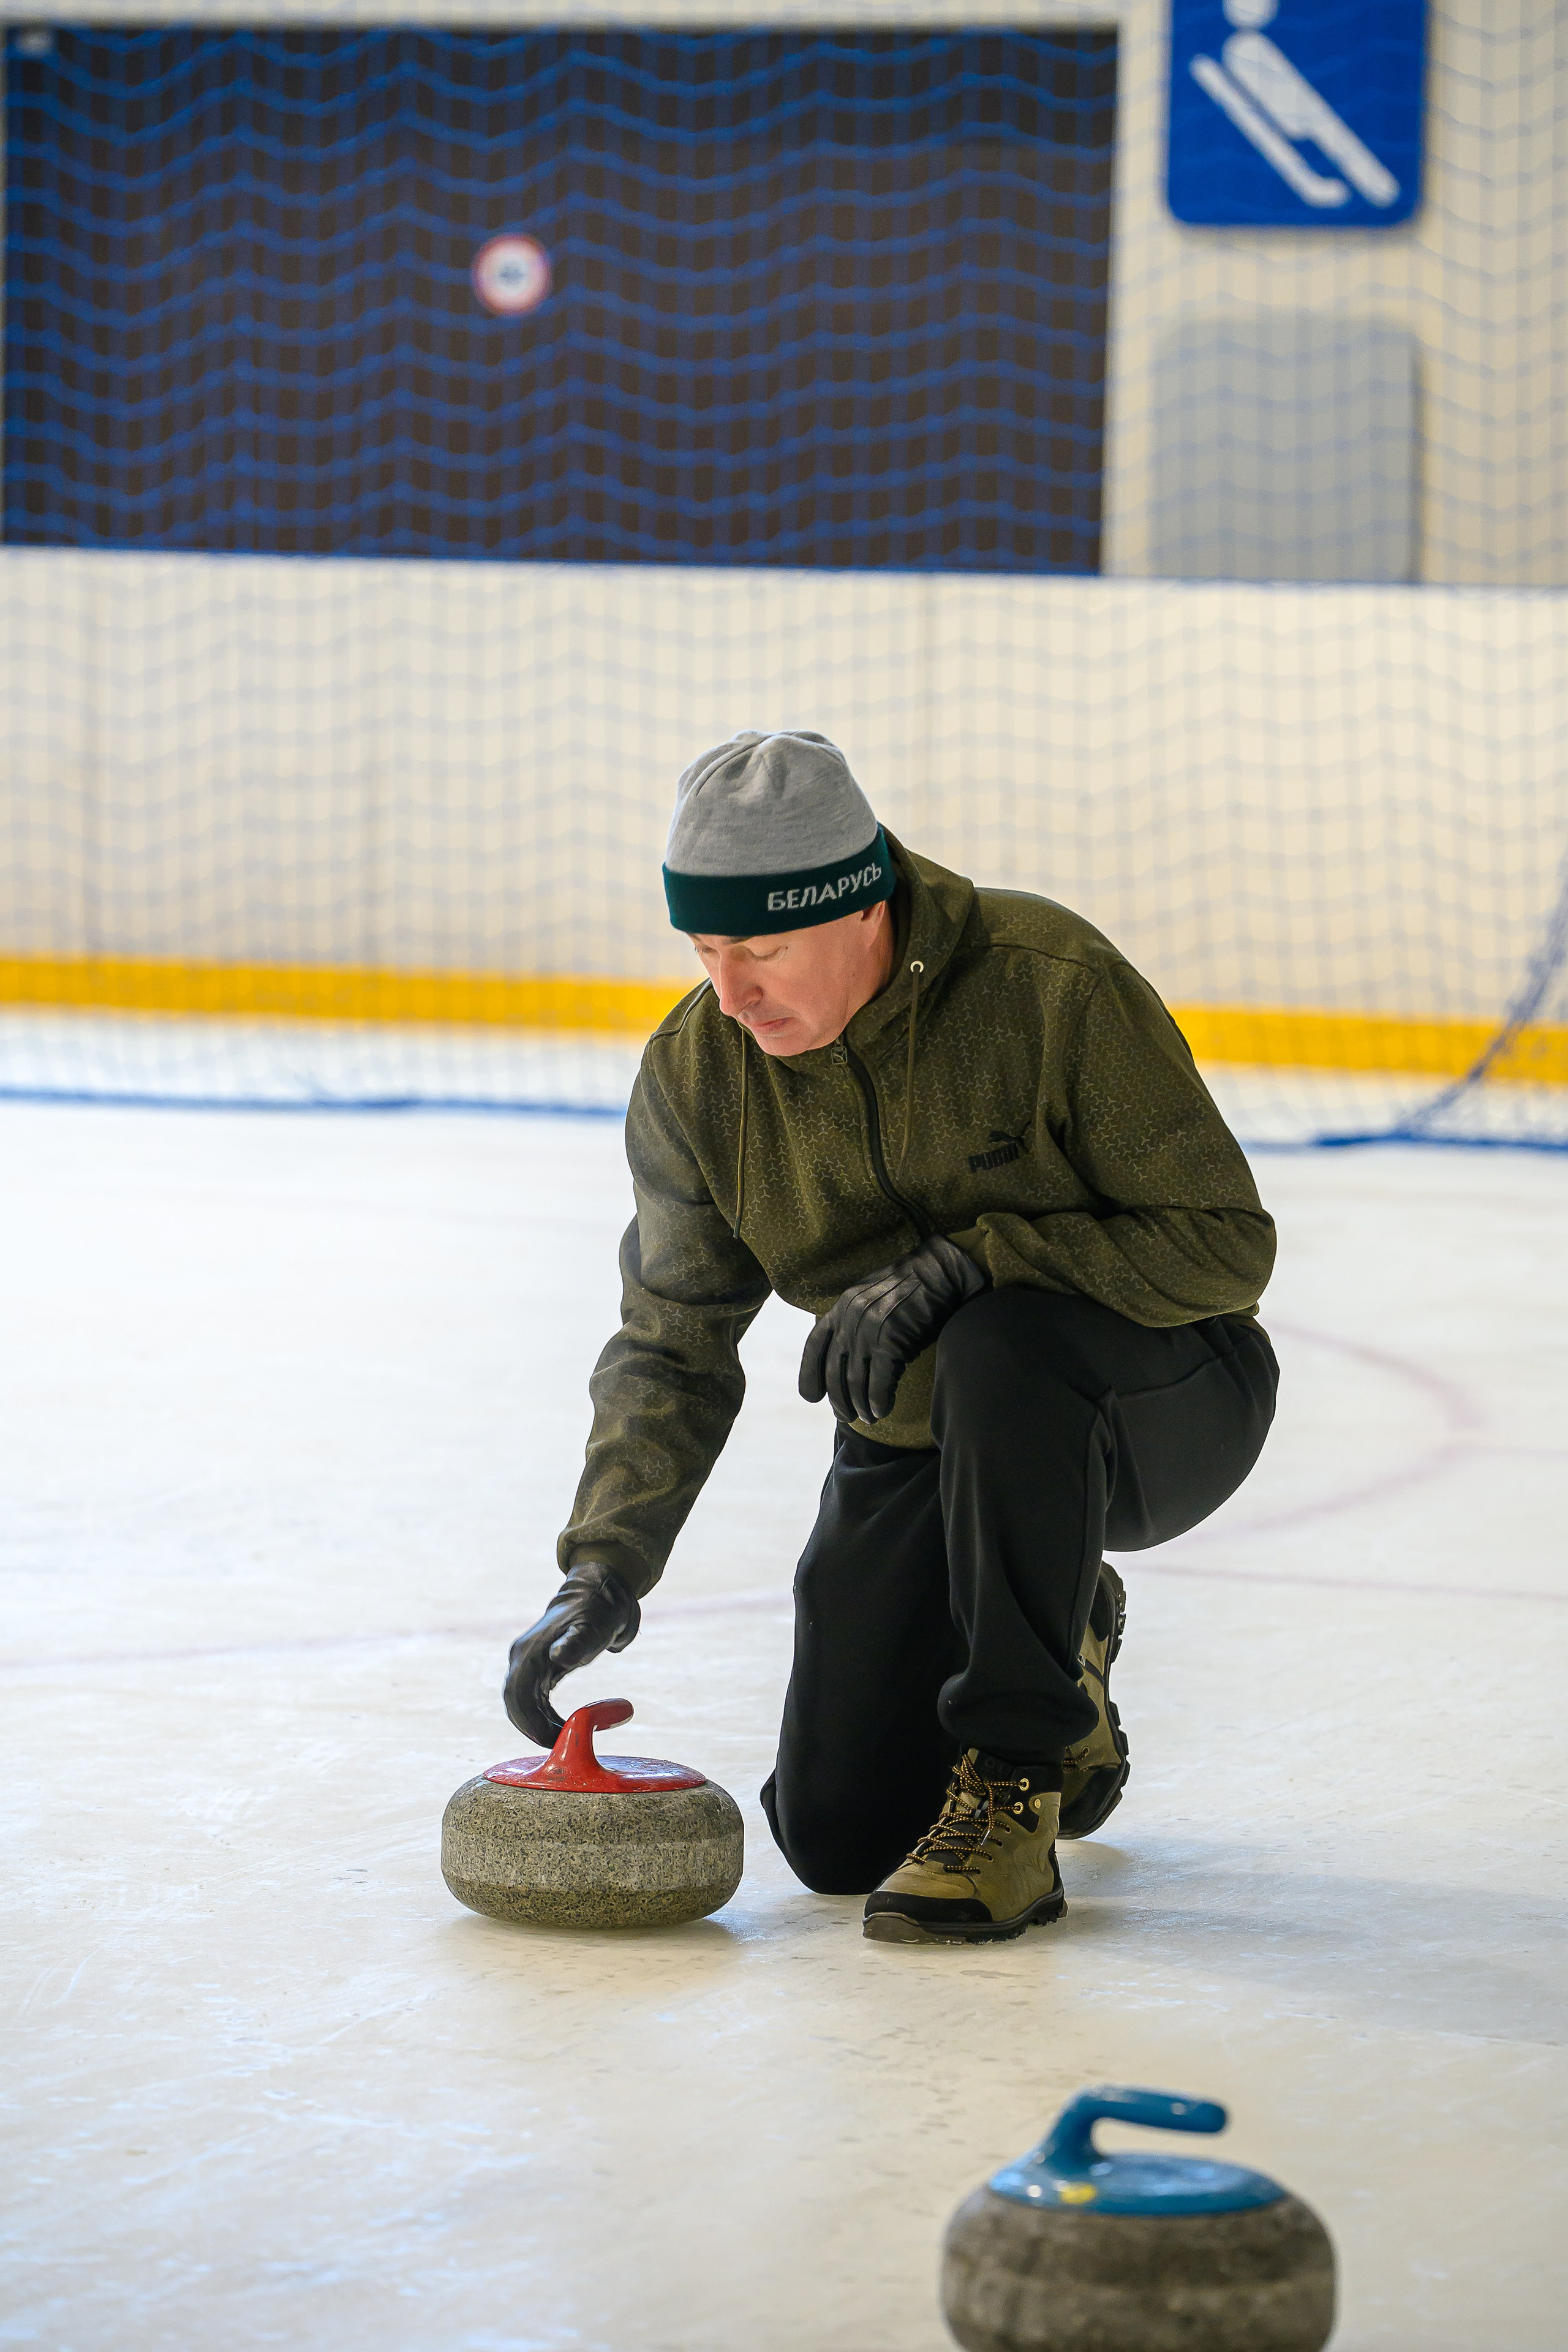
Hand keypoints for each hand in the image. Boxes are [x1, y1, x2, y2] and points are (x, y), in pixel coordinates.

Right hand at [503, 1560, 640, 1747]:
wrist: (599, 1594)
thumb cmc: (598, 1612)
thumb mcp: (593, 1628)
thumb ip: (576, 1643)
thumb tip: (558, 1657)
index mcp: (530, 1651)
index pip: (517, 1694)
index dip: (529, 1721)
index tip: (552, 1740)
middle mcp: (522, 1657)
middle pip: (513, 1702)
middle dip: (530, 1728)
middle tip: (556, 1747)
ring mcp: (527, 1662)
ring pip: (519, 1703)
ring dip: (534, 1725)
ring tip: (560, 1740)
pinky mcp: (537, 1667)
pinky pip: (530, 1699)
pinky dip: (540, 1716)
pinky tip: (558, 1727)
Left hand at [798, 1235, 987, 1424]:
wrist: (941, 1272)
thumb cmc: (911, 1289)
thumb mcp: (871, 1297)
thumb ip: (854, 1320)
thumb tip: (847, 1356)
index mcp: (841, 1306)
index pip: (815, 1345)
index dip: (809, 1374)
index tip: (811, 1397)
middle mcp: (850, 1318)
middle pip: (834, 1370)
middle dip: (838, 1399)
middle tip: (846, 1417)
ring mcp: (869, 1330)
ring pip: (856, 1381)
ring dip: (861, 1406)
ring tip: (869, 1418)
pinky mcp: (891, 1341)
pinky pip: (879, 1382)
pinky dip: (879, 1401)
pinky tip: (883, 1410)